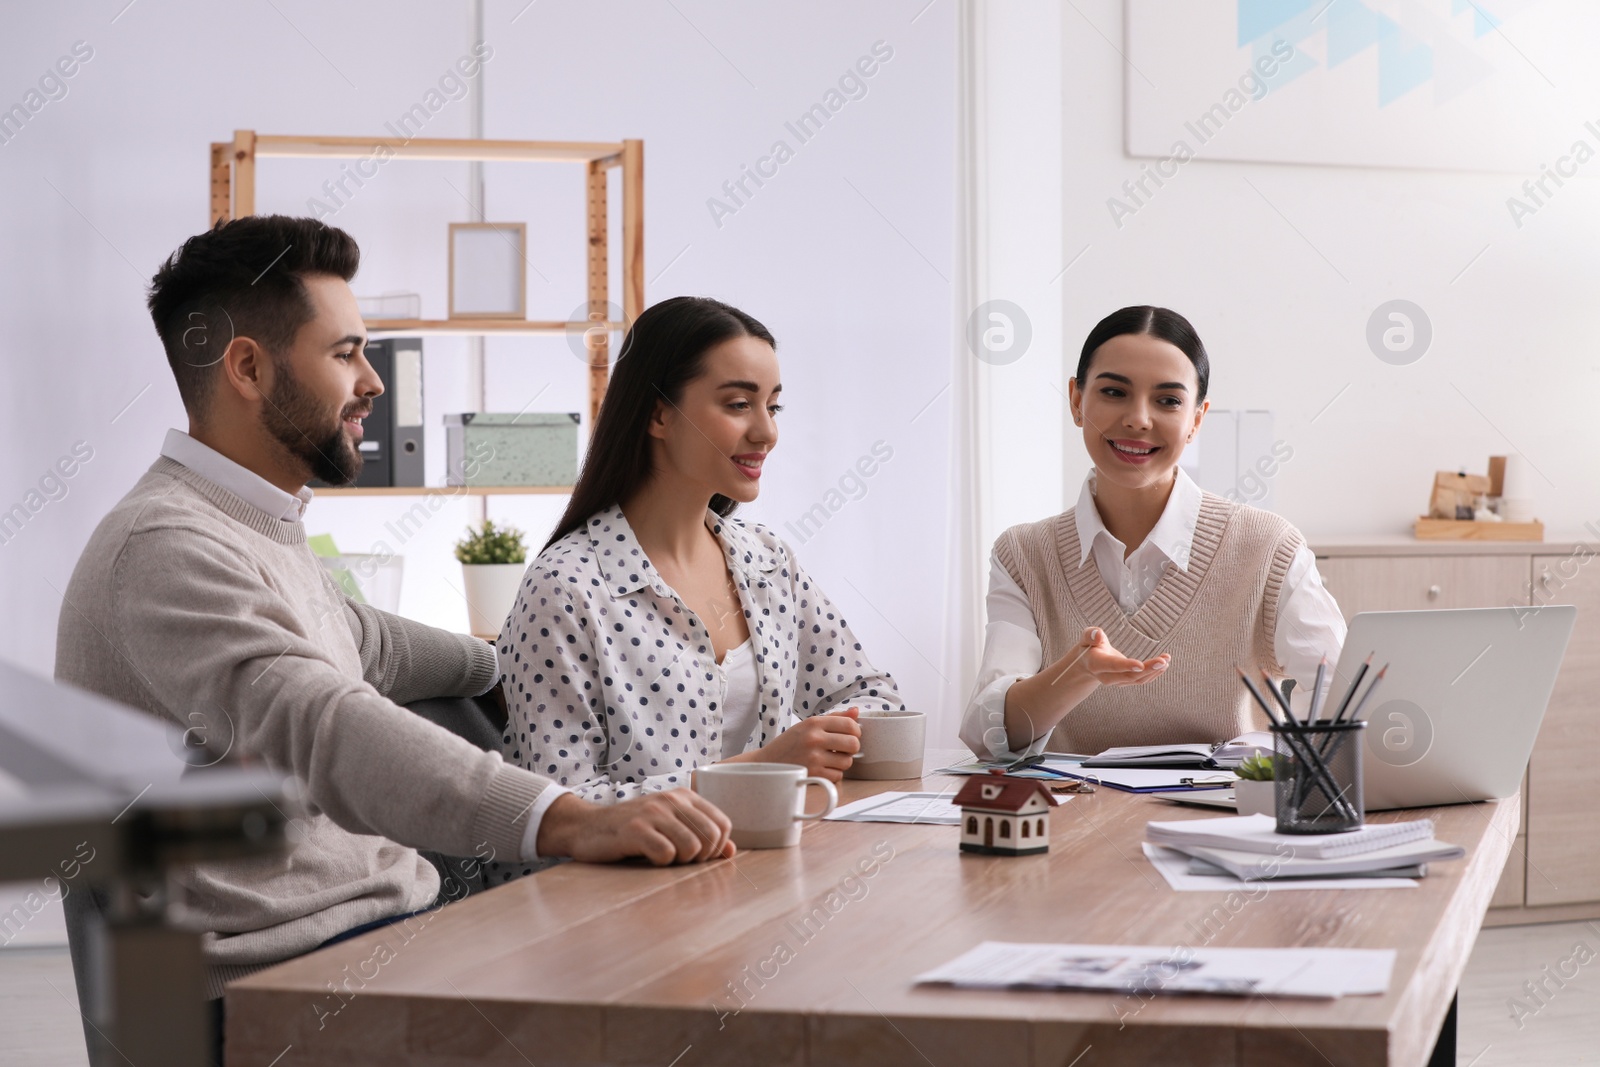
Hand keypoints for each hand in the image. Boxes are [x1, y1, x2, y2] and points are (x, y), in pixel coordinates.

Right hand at [536, 789, 734, 865]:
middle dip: (700, 857)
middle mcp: (671, 800)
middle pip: (711, 837)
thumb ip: (701, 836)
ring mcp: (653, 813)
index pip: (722, 824)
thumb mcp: (669, 827)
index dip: (716, 847)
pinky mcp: (635, 830)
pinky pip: (666, 854)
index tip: (698, 855)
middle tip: (679, 860)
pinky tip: (646, 858)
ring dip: (680, 861)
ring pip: (692, 847)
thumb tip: (731, 851)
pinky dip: (660, 863)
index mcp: (684, 797)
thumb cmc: (632, 831)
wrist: (587, 828)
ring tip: (662, 857)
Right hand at [734, 707, 861, 782]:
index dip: (855, 731)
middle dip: (851, 748)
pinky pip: (837, 775)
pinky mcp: (813, 774)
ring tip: (829, 759)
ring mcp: (813, 757)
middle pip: (853, 744)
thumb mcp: (808, 725)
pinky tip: (822, 768)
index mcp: (814, 722)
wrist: (767, 762)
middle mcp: (814, 738)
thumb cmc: (790, 743)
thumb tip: (856, 712)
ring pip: (847, 762)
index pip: (850, 724)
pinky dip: (833, 774)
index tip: (851, 735)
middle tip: (842, 749)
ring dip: (842, 762)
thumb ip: (834, 718)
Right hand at [1060, 627, 1168, 689]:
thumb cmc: (1089, 646)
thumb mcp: (1086, 637)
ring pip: (1138, 679)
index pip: (1112, 666)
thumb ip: (1090, 635)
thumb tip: (1098, 635)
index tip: (1140, 664)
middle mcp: (1107, 676)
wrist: (1088, 663)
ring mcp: (1117, 681)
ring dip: (1154, 671)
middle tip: (1163, 661)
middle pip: (1129, 676)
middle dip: (1147, 670)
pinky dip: (1154, 672)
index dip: (1126, 666)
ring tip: (1166, 659)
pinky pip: (1141, 680)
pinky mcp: (1126, 681)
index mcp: (1096, 664)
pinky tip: (1164, 663)